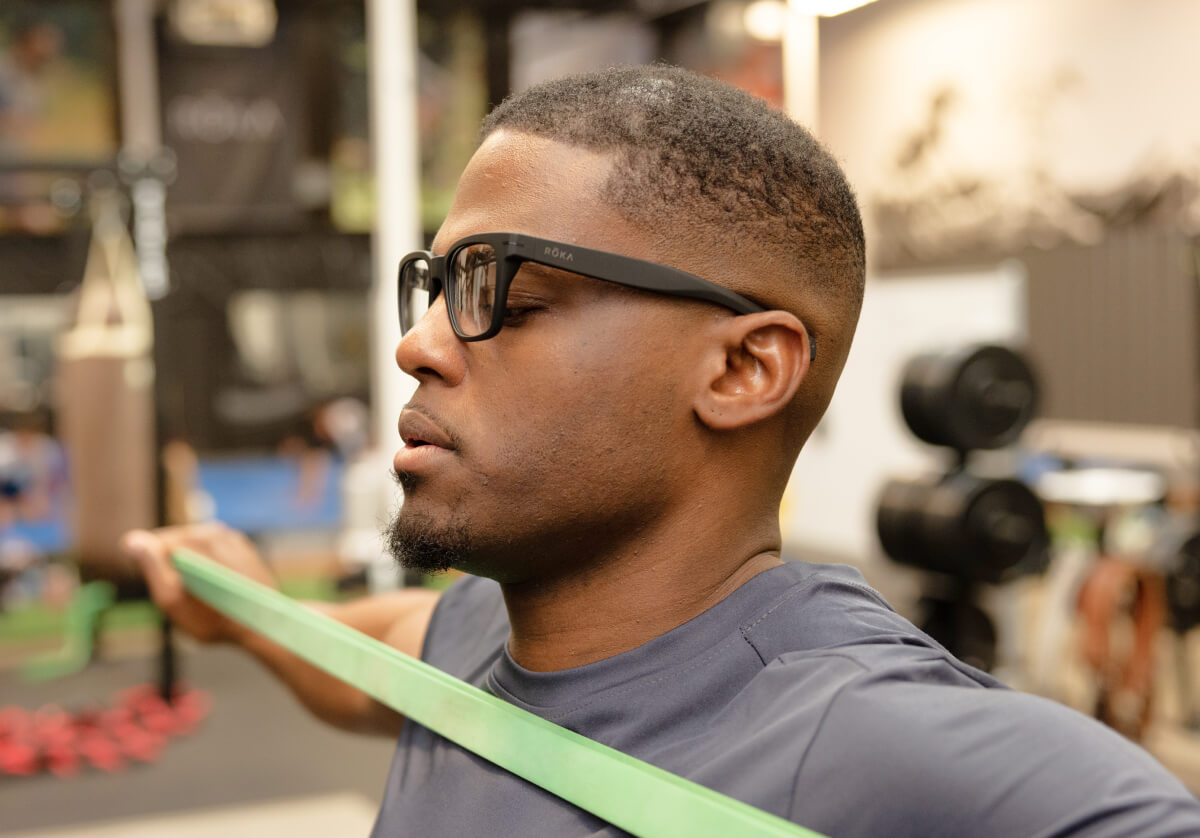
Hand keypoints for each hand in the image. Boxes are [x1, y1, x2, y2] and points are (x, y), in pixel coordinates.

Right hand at [122, 523, 276, 644]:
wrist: (261, 624)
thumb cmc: (213, 619)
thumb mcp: (172, 599)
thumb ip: (151, 566)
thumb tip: (131, 540)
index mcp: (191, 541)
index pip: (152, 545)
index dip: (153, 571)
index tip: (167, 591)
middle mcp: (211, 530)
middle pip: (173, 543)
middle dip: (172, 567)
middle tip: (187, 596)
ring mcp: (228, 535)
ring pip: (191, 546)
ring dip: (190, 566)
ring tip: (201, 593)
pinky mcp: (239, 543)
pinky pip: (210, 550)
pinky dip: (207, 565)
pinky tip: (214, 587)